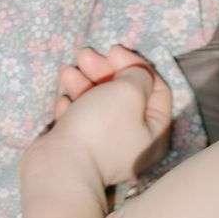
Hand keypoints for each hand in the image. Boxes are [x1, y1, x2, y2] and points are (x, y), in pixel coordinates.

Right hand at [41, 44, 172, 187]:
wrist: (61, 166)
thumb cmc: (100, 128)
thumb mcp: (129, 93)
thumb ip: (137, 76)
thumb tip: (134, 73)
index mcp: (155, 132)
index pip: (157, 90)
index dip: (136, 65)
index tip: (113, 51)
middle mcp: (134, 141)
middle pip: (125, 94)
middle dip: (104, 70)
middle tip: (84, 56)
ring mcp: (107, 145)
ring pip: (99, 103)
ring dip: (83, 82)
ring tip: (67, 73)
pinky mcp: (82, 146)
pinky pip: (81, 118)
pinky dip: (72, 105)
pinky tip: (63, 102)